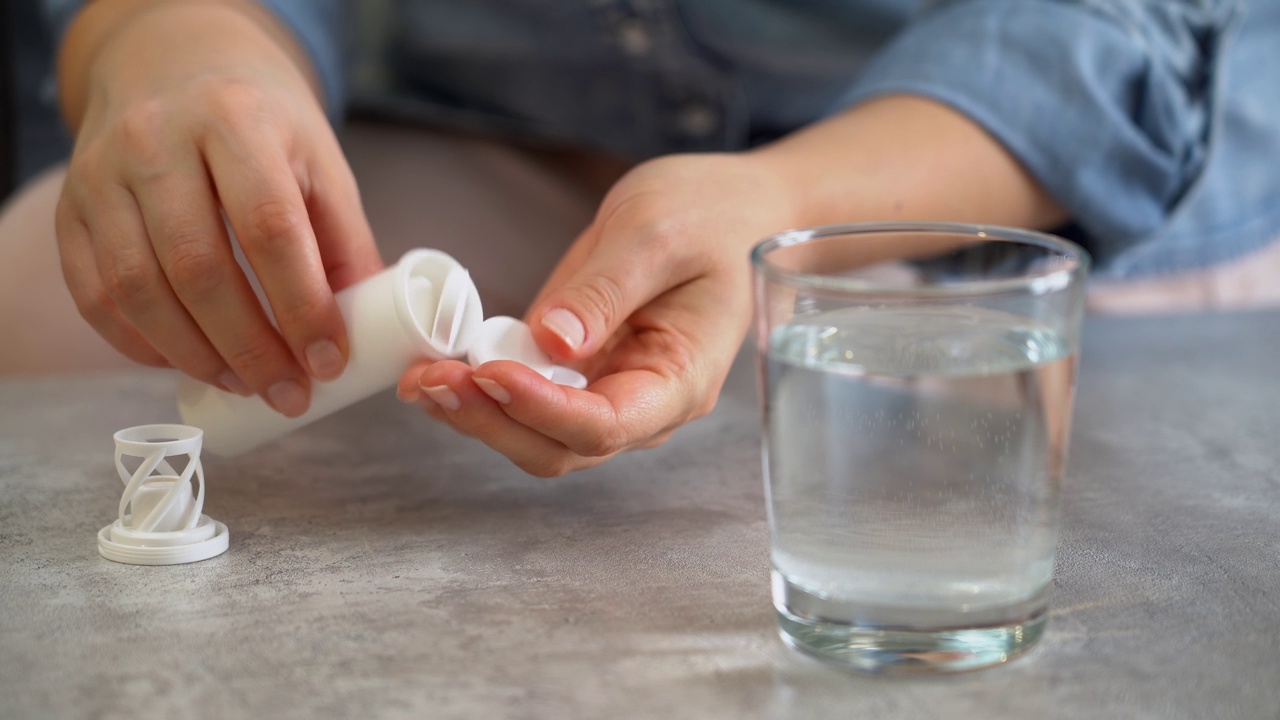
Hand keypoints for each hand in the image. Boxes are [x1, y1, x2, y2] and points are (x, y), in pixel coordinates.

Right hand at [55, 2, 380, 415]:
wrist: (175, 66)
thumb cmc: (263, 124)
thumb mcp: (320, 162)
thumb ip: (345, 243)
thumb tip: (369, 333)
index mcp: (237, 122)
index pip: (270, 228)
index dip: (302, 306)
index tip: (327, 362)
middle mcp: (158, 142)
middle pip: (199, 267)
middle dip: (250, 347)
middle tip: (288, 394)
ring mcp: (102, 175)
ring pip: (138, 289)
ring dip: (196, 355)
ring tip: (244, 384)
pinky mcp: (72, 210)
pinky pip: (97, 295)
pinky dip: (142, 344)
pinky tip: (187, 362)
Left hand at [397, 153, 796, 475]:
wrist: (729, 210)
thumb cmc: (711, 216)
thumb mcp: (657, 234)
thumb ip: (606, 290)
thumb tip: (550, 341)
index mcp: (680, 380)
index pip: (605, 425)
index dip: (542, 409)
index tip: (488, 370)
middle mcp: (645, 404)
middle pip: (560, 447)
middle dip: (492, 421)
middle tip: (431, 380)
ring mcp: (609, 392)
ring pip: (536, 436)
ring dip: (476, 415)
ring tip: (419, 377)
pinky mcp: (580, 371)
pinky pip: (527, 401)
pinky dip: (480, 391)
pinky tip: (438, 367)